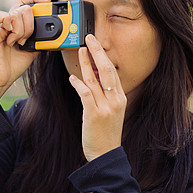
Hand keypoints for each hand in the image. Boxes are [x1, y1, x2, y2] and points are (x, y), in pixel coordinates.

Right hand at [0, 0, 45, 103]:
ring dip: (21, 30)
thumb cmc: (13, 65)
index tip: (47, 2)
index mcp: (17, 24)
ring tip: (17, 42)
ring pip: (15, 12)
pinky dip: (8, 25)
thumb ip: (39, 37)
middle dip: (30, 24)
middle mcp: (7, 22)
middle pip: (23, 7)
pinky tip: (9, 38)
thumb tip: (50, 30)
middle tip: (26, 39)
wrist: (1, 79)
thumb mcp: (33, 49)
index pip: (25, 1)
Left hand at [68, 34, 126, 164]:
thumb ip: (104, 95)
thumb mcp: (111, 112)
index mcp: (120, 98)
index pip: (112, 71)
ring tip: (79, 51)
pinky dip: (78, 84)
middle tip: (89, 38)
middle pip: (107, 70)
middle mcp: (115, 100)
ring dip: (85, 63)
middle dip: (98, 52)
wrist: (105, 155)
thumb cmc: (105, 134)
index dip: (103, 56)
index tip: (95, 45)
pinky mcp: (94, 115)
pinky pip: (85, 94)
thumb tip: (92, 78)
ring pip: (95, 79)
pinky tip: (73, 77)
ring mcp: (105, 107)